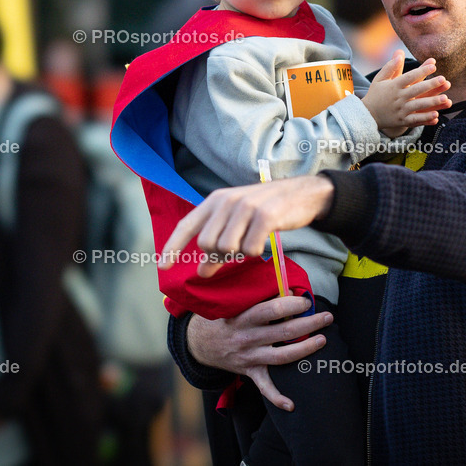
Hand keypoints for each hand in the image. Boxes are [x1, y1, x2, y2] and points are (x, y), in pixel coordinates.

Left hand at [161, 174, 333, 275]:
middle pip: (207, 244)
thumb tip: (200, 272)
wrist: (302, 193)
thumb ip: (218, 247)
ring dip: (239, 254)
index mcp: (216, 200)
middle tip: (236, 251)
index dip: (173, 246)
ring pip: (227, 248)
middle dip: (218, 256)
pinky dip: (256, 252)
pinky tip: (264, 241)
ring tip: (252, 242)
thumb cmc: (267, 210)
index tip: (163, 266)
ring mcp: (246, 207)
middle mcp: (227, 200)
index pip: (187, 225)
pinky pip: (250, 249)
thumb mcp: (238, 224)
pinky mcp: (265, 216)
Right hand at [187, 296, 331, 410]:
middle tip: (327, 317)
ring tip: (322, 340)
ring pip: (281, 357)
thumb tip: (287, 288)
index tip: (306, 301)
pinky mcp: (249, 372)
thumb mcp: (232, 302)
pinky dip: (277, 398)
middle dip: (309, 324)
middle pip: (283, 332)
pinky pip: (264, 387)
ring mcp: (249, 357)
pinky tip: (291, 405)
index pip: (272, 309)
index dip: (292, 305)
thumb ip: (256, 296)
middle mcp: (247, 338)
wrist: (198, 343)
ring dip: (305, 349)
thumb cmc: (222, 317)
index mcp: (243, 317)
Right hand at [362, 50, 451, 136]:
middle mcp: (397, 98)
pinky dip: (425, 119)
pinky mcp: (402, 121)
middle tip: (444, 79)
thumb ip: (391, 66)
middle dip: (430, 85)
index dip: (421, 71)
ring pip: (418, 106)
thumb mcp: (380, 79)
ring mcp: (400, 110)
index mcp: (393, 86)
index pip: (409, 77)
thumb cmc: (376, 94)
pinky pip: (415, 120)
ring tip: (446, 98)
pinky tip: (436, 116)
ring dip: (432, 103)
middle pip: (416, 90)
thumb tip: (399, 53)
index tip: (434, 65)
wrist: (367, 115)